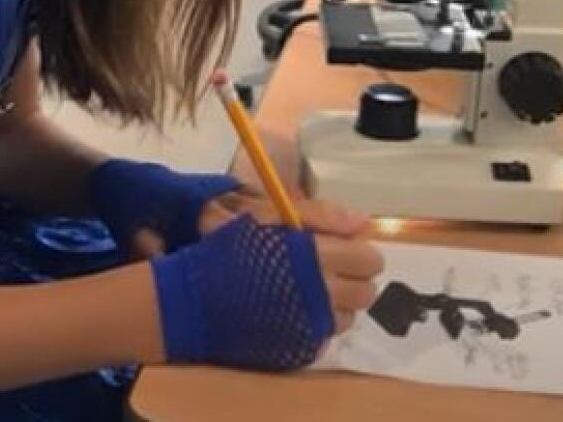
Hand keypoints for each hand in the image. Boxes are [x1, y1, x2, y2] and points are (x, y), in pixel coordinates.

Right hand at [196, 188, 382, 334]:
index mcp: (317, 257)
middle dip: (355, 279)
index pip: (368, 259)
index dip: (360, 252)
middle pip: (366, 293)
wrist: (194, 294)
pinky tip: (295, 309)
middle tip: (331, 268)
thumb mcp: (272, 215)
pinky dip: (318, 324)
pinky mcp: (298, 347)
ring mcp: (310, 325)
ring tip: (311, 290)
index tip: (343, 248)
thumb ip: (322, 216)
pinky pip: (325, 338)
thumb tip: (364, 223)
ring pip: (349, 318)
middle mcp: (321, 294)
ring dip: (338, 303)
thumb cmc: (231, 245)